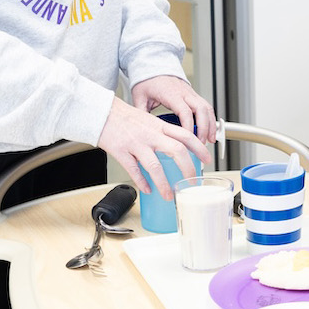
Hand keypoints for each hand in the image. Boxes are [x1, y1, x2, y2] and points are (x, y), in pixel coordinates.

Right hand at [96, 96, 213, 200]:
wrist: (102, 112)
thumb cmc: (125, 117)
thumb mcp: (149, 120)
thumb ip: (162, 132)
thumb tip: (176, 147)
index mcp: (160, 126)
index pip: (186, 135)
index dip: (199, 148)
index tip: (207, 159)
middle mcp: (151, 134)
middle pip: (176, 151)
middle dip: (187, 168)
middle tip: (192, 182)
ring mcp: (136, 144)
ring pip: (155, 166)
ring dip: (164, 183)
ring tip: (169, 196)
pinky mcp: (121, 152)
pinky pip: (133, 170)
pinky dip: (142, 182)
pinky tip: (147, 190)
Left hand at [131, 75, 216, 146]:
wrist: (154, 66)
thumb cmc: (148, 81)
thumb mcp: (140, 97)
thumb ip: (141, 113)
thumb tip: (141, 130)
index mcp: (171, 94)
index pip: (184, 111)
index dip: (188, 125)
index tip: (187, 138)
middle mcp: (184, 93)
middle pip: (201, 109)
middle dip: (204, 127)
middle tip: (201, 142)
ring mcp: (190, 93)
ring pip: (207, 108)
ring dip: (211, 124)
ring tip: (210, 139)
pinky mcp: (193, 95)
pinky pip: (206, 106)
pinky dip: (211, 118)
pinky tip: (210, 130)